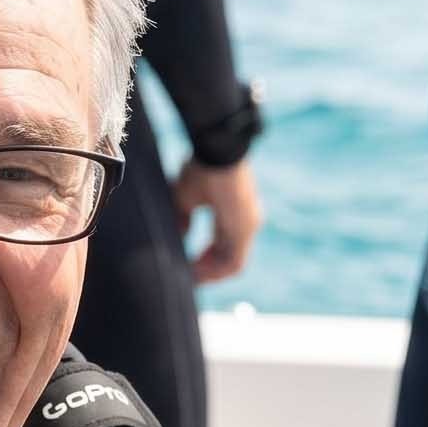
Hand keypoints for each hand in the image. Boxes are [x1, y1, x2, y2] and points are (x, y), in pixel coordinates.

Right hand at [173, 156, 262, 282]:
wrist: (217, 150)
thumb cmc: (202, 168)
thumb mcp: (186, 196)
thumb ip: (183, 218)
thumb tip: (181, 234)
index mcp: (233, 213)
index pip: (223, 245)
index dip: (204, 259)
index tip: (186, 264)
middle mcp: (245, 222)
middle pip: (228, 258)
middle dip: (206, 270)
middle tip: (186, 276)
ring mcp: (247, 226)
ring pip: (232, 264)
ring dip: (209, 274)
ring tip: (188, 276)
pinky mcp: (245, 229)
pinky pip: (234, 263)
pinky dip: (215, 271)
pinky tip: (195, 271)